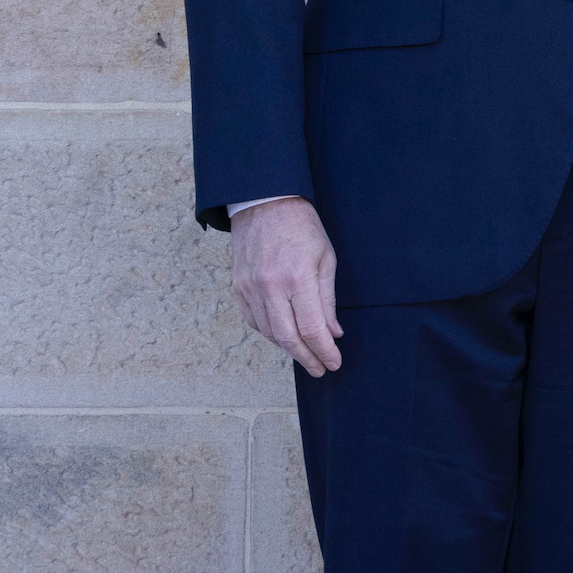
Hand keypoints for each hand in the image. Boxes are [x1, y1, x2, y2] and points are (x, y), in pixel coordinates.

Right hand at [230, 198, 340, 377]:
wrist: (264, 203)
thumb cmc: (302, 227)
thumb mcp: (325, 258)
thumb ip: (327, 299)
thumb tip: (333, 333)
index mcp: (297, 278)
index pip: (312, 328)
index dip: (324, 351)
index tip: (334, 363)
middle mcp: (270, 287)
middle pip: (287, 337)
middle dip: (306, 358)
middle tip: (320, 369)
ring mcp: (250, 289)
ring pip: (269, 333)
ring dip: (288, 348)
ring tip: (306, 356)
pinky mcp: (238, 288)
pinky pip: (254, 321)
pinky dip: (270, 334)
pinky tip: (284, 337)